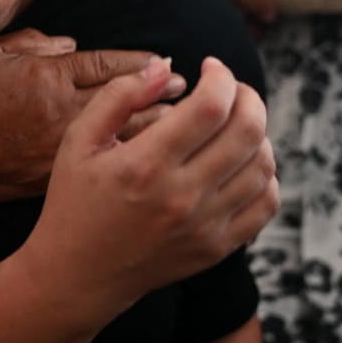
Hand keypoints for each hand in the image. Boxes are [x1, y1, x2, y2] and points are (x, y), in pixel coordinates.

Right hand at [0, 30, 175, 202]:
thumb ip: (32, 44)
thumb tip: (70, 45)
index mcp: (50, 76)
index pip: (108, 67)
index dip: (141, 64)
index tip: (167, 63)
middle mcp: (65, 112)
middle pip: (128, 102)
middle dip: (164, 95)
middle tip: (192, 92)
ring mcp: (64, 148)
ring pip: (126, 138)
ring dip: (161, 130)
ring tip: (190, 126)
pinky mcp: (56, 177)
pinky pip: (108, 171)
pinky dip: (137, 165)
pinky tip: (159, 165)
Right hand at [29, 56, 277, 311]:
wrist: (78, 275)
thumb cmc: (75, 202)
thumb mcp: (78, 140)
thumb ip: (119, 96)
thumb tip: (164, 67)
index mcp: (146, 165)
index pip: (212, 107)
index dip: (221, 77)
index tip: (210, 67)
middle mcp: (182, 196)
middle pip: (248, 131)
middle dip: (248, 96)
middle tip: (231, 89)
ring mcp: (204, 225)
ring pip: (263, 165)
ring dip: (258, 133)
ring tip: (235, 124)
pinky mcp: (217, 248)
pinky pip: (266, 204)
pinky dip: (266, 176)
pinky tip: (242, 162)